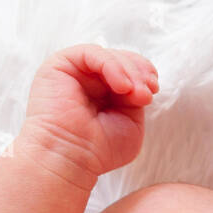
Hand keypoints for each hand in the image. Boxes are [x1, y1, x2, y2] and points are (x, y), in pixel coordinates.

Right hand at [19, 44, 158, 182]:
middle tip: (146, 93)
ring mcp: (74, 71)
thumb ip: (137, 99)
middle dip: (139, 73)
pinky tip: (122, 86)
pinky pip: (92, 53)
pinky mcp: (60, 65)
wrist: (70, 158)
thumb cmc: (98, 149)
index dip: (144, 74)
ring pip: (109, 55)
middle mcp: (88, 80)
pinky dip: (112, 66)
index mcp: (103, 92)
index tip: (153, 89)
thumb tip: (143, 82)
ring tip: (135, 94)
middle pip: (121, 59)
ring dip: (129, 71)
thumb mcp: (131, 122)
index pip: (129, 70)